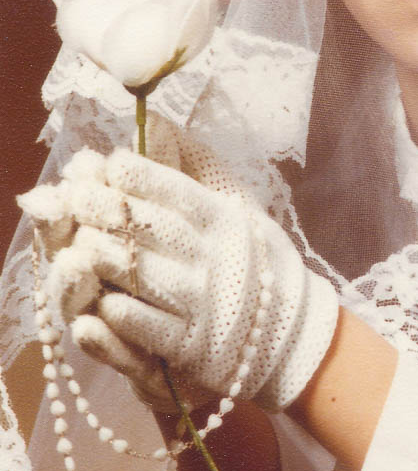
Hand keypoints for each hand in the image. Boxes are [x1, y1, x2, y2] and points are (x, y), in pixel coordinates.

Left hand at [19, 140, 338, 411]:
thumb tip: (154, 121)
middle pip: (153, 230)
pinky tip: (98, 304)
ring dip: (104, 258)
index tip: (110, 163)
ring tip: (77, 244)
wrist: (291, 336)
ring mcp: (203, 306)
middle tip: (74, 197)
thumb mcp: (239, 209)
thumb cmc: (254, 262)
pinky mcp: (191, 349)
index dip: (143, 177)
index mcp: (227, 223)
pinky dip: (121, 317)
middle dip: (108, 210)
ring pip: (143, 276)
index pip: (180, 194)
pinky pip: (148, 330)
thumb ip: (196, 168)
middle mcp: (215, 260)